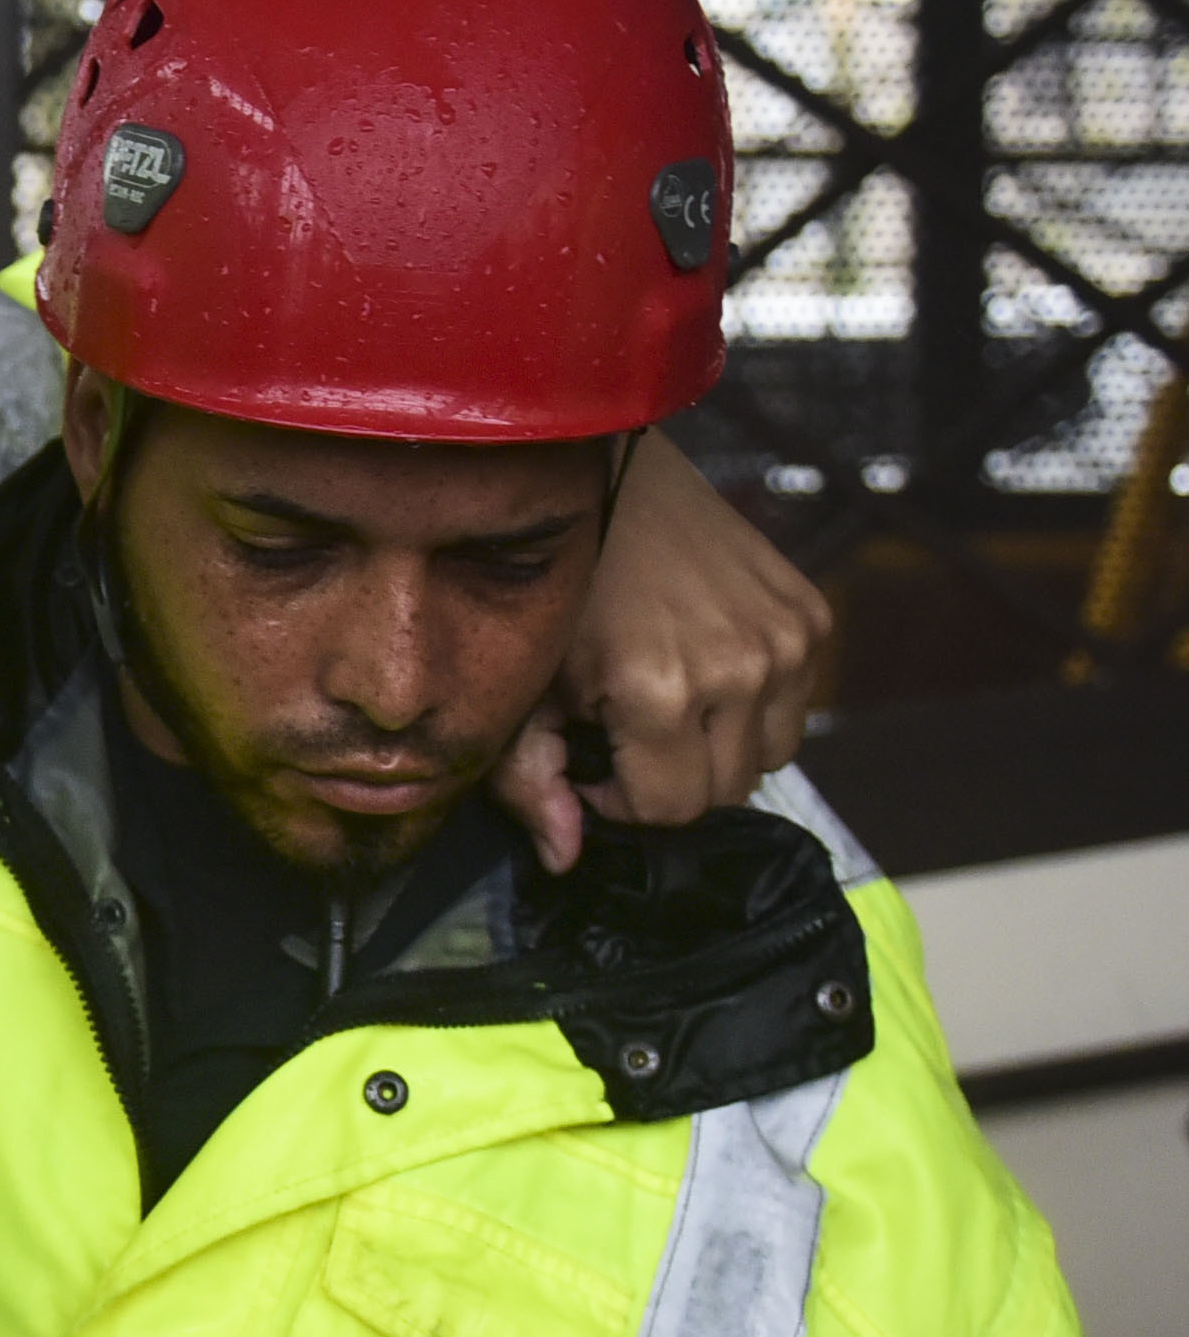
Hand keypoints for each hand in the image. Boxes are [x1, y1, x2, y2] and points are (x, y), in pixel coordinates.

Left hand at [492, 435, 833, 872]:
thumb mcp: (525, 683)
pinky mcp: (812, 614)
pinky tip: (701, 669)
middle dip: (667, 780)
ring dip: (717, 750)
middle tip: (620, 732)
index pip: (670, 810)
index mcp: (663, 692)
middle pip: (724, 792)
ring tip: (660, 704)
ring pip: (768, 757)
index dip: (622, 802)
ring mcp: (786, 641)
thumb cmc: (557, 580)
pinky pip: (796, 705)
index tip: (591, 763)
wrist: (617, 475)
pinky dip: (754, 706)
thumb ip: (533, 779)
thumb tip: (564, 860)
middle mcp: (741, 670)